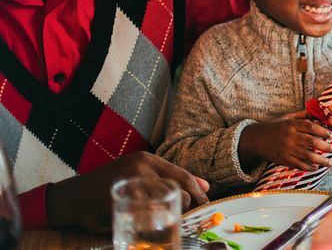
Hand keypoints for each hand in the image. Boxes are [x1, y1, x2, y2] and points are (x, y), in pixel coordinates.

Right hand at [46, 151, 208, 232]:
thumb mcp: (141, 176)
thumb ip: (170, 179)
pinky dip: (152, 222)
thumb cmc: (111, 186)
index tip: (204, 202)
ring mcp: (129, 183)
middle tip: (185, 214)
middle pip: (176, 189)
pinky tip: (151, 225)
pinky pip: (145, 214)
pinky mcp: (119, 200)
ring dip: (170, 215)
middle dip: (186, 204)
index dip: (196, 191)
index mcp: (147, 159)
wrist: (73, 198)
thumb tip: (204, 186)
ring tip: (169, 220)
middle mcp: (139, 167)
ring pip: (163, 202)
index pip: (182, 175)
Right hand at [240, 110, 331, 171]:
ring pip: (308, 156)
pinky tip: (317, 167)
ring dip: (322, 160)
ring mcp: (286, 149)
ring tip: (330, 163)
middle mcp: (290, 137)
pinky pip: (299, 165)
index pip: (311, 127)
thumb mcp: (287, 117)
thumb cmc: (274, 126)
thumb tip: (319, 112)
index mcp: (291, 124)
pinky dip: (309, 167)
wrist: (256, 139)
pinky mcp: (283, 159)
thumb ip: (302, 115)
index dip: (324, 131)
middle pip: (312, 142)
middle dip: (327, 147)